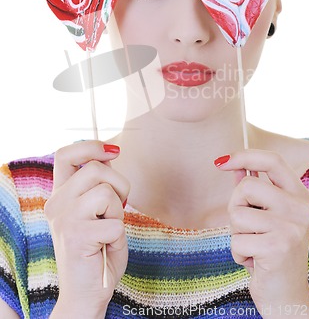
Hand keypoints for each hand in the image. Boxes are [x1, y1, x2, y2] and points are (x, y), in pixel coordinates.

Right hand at [44, 141, 129, 317]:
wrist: (86, 293)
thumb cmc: (98, 250)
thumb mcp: (98, 210)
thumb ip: (99, 184)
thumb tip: (110, 152)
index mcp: (61, 194)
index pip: (66, 154)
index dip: (91, 146)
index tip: (113, 152)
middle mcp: (57, 203)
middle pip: (96, 169)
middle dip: (120, 185)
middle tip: (118, 209)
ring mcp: (64, 219)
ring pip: (107, 192)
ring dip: (118, 212)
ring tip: (108, 229)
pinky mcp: (76, 236)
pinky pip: (115, 222)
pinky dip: (119, 235)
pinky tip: (105, 247)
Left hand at [215, 150, 308, 316]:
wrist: (287, 296)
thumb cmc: (271, 251)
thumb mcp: (265, 216)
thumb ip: (252, 190)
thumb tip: (233, 164)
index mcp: (299, 195)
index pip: (273, 161)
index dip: (244, 156)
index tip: (220, 161)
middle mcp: (300, 208)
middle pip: (247, 186)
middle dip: (236, 206)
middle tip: (248, 228)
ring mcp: (291, 227)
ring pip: (238, 214)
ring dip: (237, 233)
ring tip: (254, 246)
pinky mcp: (278, 247)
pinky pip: (237, 240)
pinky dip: (238, 253)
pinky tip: (254, 261)